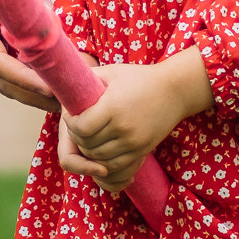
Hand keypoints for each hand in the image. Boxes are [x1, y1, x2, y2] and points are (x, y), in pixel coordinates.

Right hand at [0, 0, 55, 111]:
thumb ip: (28, 1)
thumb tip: (53, 25)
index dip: (27, 79)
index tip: (53, 87)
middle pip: (1, 81)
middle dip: (34, 95)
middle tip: (66, 103)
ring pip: (3, 79)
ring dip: (32, 91)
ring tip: (61, 96)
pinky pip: (5, 66)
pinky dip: (27, 76)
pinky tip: (48, 79)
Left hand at [58, 54, 206, 191]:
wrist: (175, 91)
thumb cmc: (139, 78)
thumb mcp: (111, 72)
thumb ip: (86, 77)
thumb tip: (62, 81)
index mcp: (113, 107)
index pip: (81, 128)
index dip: (71, 124)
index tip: (72, 115)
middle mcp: (123, 128)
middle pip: (87, 145)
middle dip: (77, 137)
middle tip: (78, 126)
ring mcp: (133, 142)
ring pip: (99, 159)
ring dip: (88, 150)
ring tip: (89, 136)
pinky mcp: (141, 151)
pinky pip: (115, 166)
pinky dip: (103, 161)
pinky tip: (101, 147)